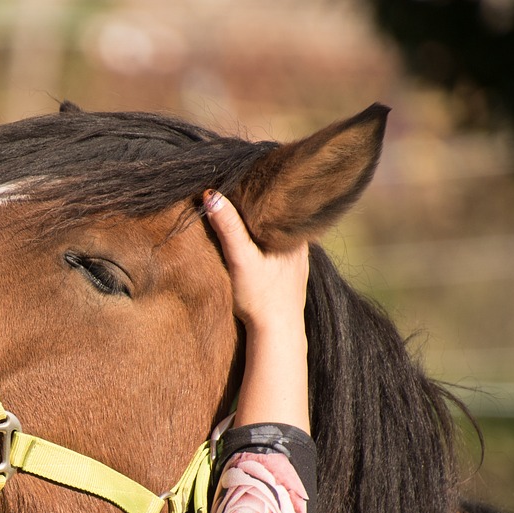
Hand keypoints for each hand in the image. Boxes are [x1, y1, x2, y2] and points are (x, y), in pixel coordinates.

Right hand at [203, 189, 308, 335]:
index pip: (278, 200)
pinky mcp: (292, 274)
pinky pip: (278, 248)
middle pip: (277, 216)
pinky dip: (265, 242)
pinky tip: (254, 243)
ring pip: (278, 232)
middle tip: (236, 192)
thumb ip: (228, 227)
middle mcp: (302, 243)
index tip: (239, 179)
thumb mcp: (240, 259)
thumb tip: (211, 195)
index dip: (259, 189)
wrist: (277, 333)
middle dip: (259, 206)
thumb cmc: (261, 298)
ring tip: (241, 212)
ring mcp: (299, 259)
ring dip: (262, 225)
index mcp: (295, 233)